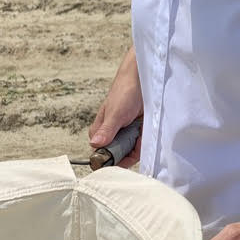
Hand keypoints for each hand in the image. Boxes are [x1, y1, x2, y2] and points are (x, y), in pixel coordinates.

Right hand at [89, 47, 142, 167]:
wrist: (144, 78)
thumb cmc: (125, 91)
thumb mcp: (115, 113)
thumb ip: (106, 130)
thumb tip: (94, 144)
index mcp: (100, 130)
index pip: (100, 152)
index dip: (108, 159)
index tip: (116, 161)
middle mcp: (112, 133)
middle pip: (116, 154)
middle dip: (126, 153)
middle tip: (133, 142)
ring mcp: (126, 134)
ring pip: (129, 151)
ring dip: (137, 147)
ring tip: (140, 133)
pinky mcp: (138, 133)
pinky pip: (140, 146)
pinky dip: (144, 144)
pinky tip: (145, 135)